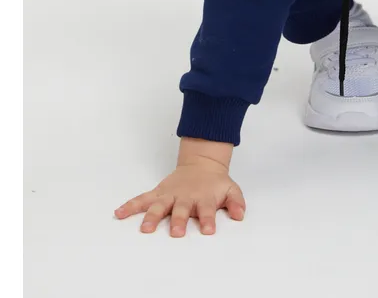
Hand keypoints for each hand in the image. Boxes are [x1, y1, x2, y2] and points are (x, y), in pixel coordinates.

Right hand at [114, 157, 245, 235]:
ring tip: (145, 229)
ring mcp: (170, 195)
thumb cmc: (215, 183)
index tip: (208, 230)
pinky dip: (130, 206)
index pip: (207, 210)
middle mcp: (185, 197)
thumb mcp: (231, 189)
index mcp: (203, 198)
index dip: (207, 220)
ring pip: (159, 206)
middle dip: (178, 221)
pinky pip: (142, 199)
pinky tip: (119, 213)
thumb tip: (240, 215)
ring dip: (152, 217)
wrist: (202, 164)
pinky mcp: (158, 193)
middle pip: (181, 210)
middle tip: (176, 232)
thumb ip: (236, 202)